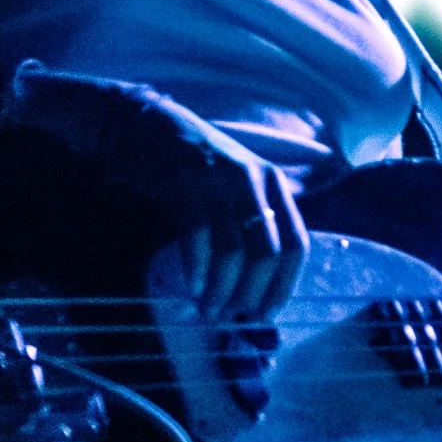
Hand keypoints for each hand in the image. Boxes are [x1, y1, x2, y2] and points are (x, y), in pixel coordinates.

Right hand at [0, 65, 306, 319]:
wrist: (143, 124)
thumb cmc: (191, 166)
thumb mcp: (235, 189)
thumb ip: (251, 225)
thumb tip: (256, 286)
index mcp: (274, 184)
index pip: (298, 243)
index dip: (285, 285)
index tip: (267, 314)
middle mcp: (255, 180)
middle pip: (269, 252)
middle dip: (252, 293)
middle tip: (233, 317)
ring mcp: (220, 179)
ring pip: (235, 249)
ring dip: (223, 289)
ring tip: (209, 310)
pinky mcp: (185, 181)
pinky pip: (199, 236)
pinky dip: (199, 269)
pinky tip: (194, 288)